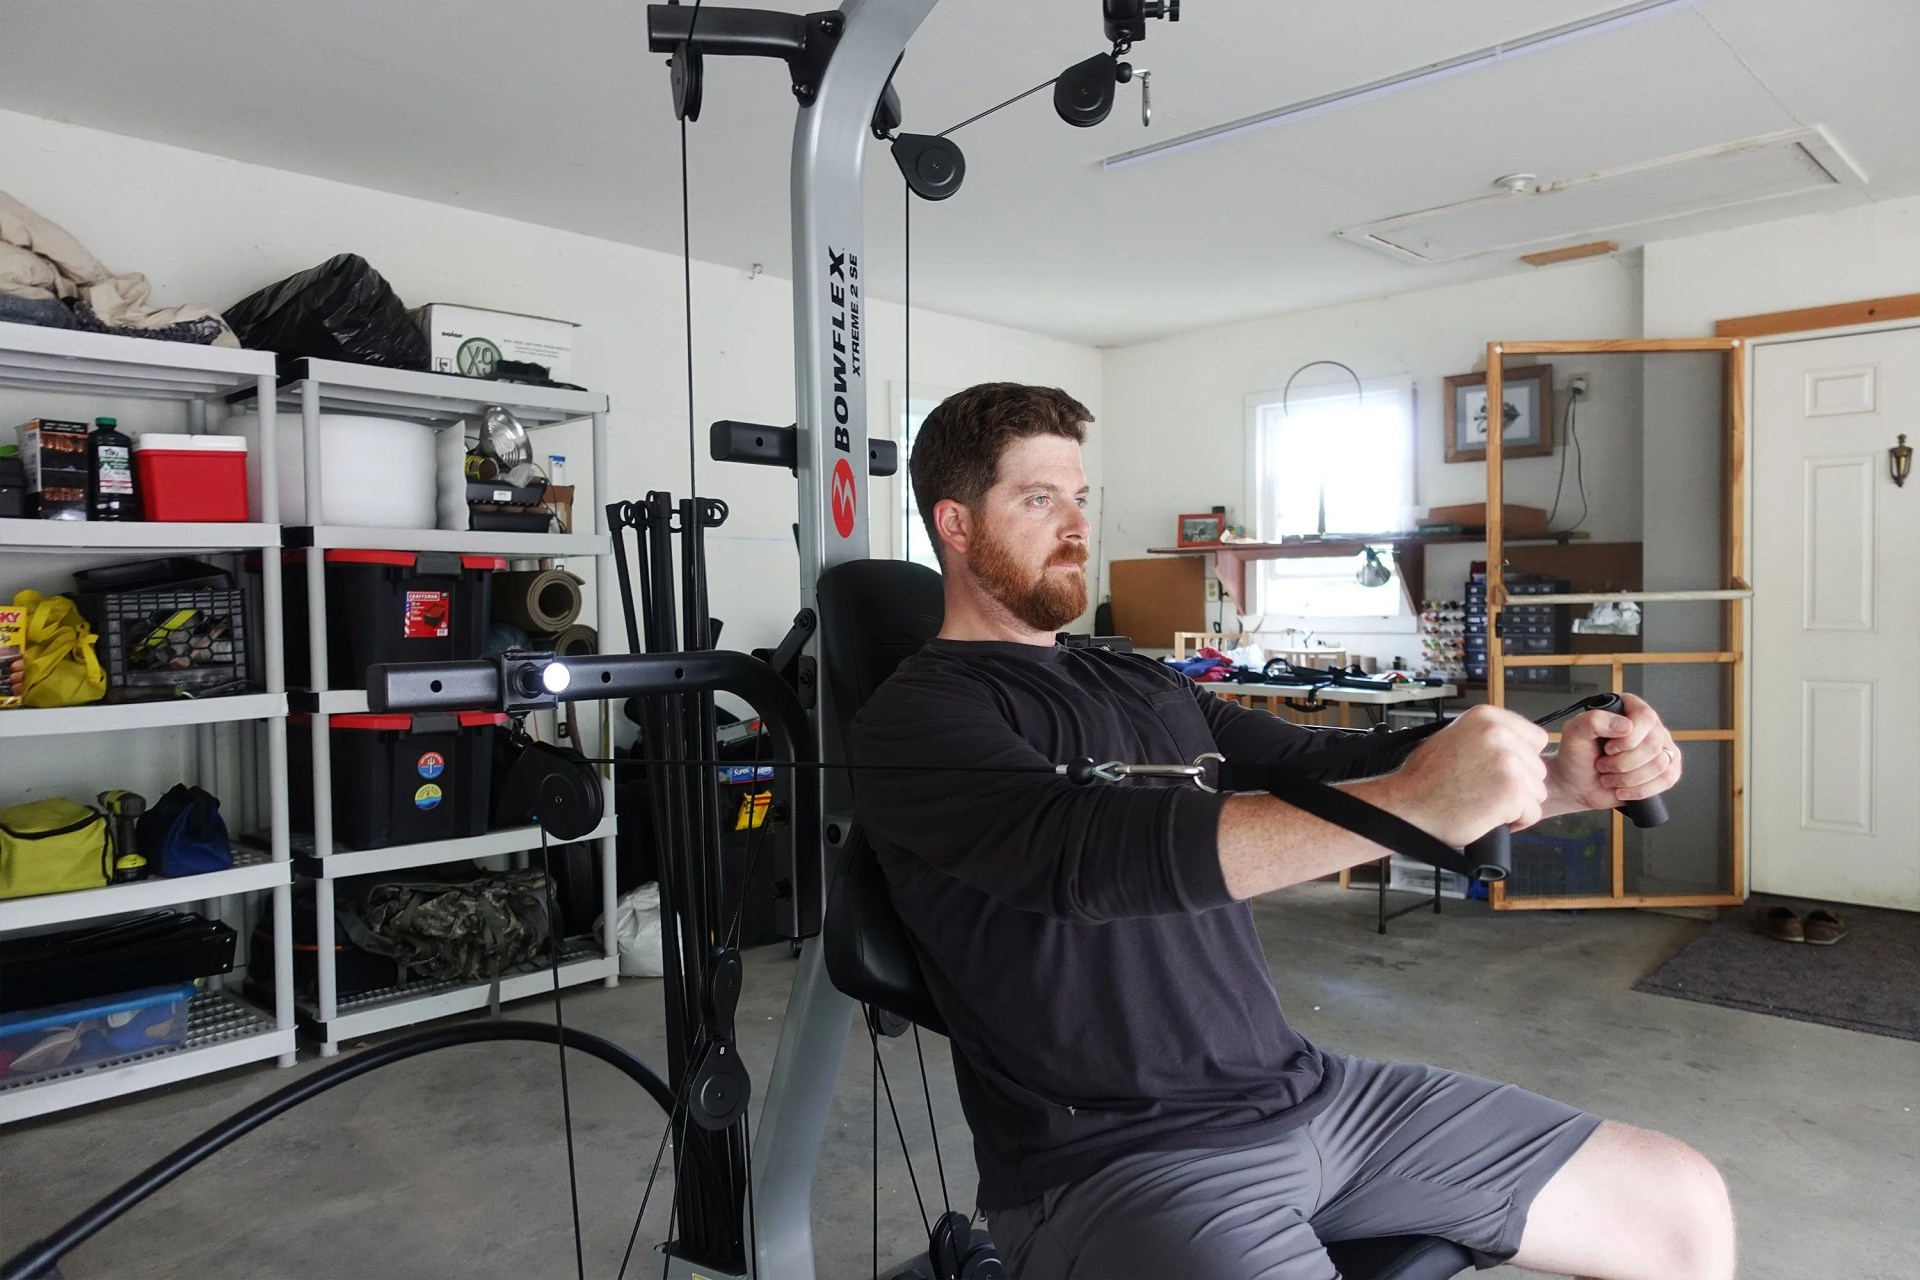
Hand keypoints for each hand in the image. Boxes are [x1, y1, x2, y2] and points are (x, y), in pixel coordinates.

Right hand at [1361, 704, 1549, 846]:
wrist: (1407, 805)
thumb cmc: (1425, 778)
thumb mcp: (1454, 737)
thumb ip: (1486, 735)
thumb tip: (1515, 743)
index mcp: (1486, 717)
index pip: (1535, 738)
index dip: (1521, 759)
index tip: (1501, 771)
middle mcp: (1500, 734)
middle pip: (1538, 767)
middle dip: (1519, 784)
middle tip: (1486, 791)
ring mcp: (1508, 763)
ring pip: (1537, 791)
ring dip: (1517, 804)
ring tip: (1486, 805)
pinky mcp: (1512, 792)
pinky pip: (1532, 813)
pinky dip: (1516, 822)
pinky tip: (1490, 818)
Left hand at [1547, 692, 1681, 812]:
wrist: (1577, 784)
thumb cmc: (1576, 756)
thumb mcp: (1574, 733)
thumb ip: (1593, 720)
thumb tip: (1626, 726)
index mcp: (1630, 708)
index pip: (1645, 718)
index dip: (1627, 739)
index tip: (1607, 748)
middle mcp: (1650, 726)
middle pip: (1653, 745)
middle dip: (1622, 763)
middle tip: (1603, 765)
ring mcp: (1661, 748)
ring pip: (1660, 765)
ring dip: (1627, 778)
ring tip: (1609, 777)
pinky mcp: (1666, 770)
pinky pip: (1667, 780)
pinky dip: (1640, 790)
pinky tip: (1622, 790)